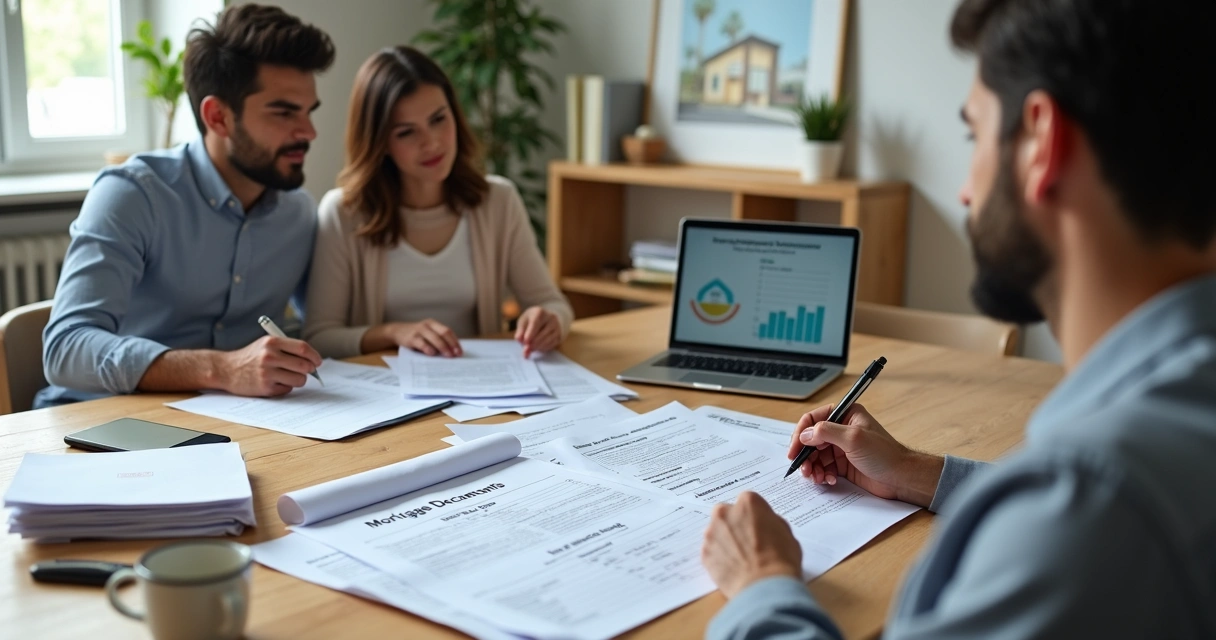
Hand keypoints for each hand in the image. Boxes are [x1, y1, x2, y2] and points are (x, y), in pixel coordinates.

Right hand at [218, 335, 321, 396]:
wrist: (227, 370)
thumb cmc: (251, 357)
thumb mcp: (266, 345)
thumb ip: (287, 348)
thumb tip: (313, 360)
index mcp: (272, 342)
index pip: (303, 348)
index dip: (314, 355)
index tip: (317, 361)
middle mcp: (269, 356)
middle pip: (304, 365)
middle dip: (310, 369)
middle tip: (308, 370)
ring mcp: (267, 373)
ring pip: (299, 379)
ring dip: (299, 379)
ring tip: (288, 376)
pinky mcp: (265, 388)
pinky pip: (288, 389)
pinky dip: (286, 386)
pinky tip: (275, 382)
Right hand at [395, 320, 461, 356]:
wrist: (397, 331)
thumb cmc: (416, 335)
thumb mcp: (427, 334)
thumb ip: (437, 340)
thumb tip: (452, 352)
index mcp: (434, 324)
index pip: (448, 331)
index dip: (455, 341)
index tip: (460, 352)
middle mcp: (428, 325)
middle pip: (444, 333)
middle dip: (451, 344)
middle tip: (456, 355)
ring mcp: (419, 330)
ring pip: (435, 338)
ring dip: (443, 347)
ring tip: (448, 356)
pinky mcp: (412, 337)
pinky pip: (422, 343)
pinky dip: (428, 349)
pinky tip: (433, 354)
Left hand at [515, 306, 561, 357]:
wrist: (545, 318)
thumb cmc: (531, 320)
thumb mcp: (523, 322)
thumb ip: (520, 331)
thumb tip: (519, 340)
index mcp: (539, 312)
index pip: (535, 323)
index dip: (530, 333)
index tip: (525, 342)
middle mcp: (550, 318)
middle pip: (542, 334)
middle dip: (533, 343)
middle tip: (525, 349)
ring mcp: (556, 327)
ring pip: (547, 340)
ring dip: (537, 347)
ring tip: (530, 349)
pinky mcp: (559, 335)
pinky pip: (551, 344)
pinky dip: (543, 348)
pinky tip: (537, 348)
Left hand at [702, 491, 801, 598]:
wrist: (765, 587)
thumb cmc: (782, 559)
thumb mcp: (786, 533)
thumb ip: (770, 522)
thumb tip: (764, 524)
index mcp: (748, 502)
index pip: (748, 503)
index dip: (755, 517)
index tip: (758, 528)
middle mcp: (725, 512)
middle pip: (727, 514)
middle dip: (734, 525)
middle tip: (747, 543)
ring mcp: (711, 533)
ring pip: (716, 532)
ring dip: (725, 541)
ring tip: (740, 559)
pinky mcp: (704, 553)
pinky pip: (711, 551)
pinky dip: (719, 558)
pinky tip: (732, 568)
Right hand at [789, 403, 943, 506]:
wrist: (901, 478)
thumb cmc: (885, 455)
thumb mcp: (854, 438)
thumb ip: (826, 432)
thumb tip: (805, 434)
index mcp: (845, 415)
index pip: (813, 419)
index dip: (800, 434)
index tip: (794, 450)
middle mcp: (841, 429)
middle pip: (811, 439)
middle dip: (805, 455)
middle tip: (803, 469)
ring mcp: (841, 448)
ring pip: (815, 456)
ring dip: (812, 467)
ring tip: (816, 478)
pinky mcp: (843, 465)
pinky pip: (824, 468)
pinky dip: (822, 475)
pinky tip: (829, 480)